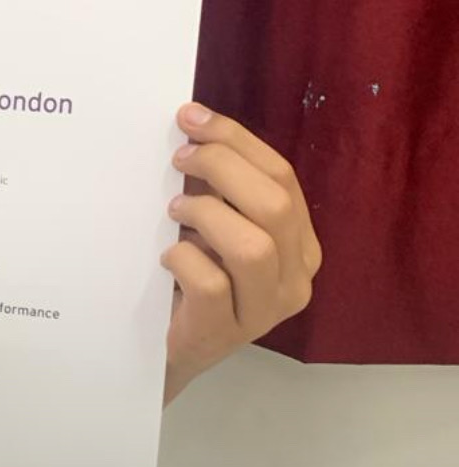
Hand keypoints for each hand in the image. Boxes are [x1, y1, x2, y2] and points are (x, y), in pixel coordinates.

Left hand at [161, 102, 321, 402]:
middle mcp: (296, 278)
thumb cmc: (190, 275)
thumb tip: (191, 124)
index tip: (191, 117)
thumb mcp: (213, 225)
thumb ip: (217, 185)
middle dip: (222, 166)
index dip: (236, 140)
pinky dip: (184, 257)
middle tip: (178, 157)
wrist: (165, 348)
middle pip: (275, 205)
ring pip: (253, 246)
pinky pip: (212, 284)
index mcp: (300, 244)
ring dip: (206, 213)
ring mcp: (265, 310)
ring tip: (175, 209)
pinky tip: (168, 255)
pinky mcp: (226, 332)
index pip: (283, 178)